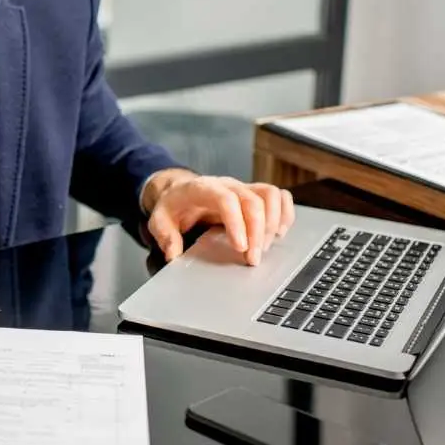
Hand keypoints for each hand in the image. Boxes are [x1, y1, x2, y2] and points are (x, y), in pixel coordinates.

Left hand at [143, 170, 294, 265]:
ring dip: (273, 223)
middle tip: (252, 259)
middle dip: (257, 232)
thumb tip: (173, 254)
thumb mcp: (159, 219)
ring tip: (264, 248)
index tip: (240, 247)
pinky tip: (278, 234)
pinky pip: (278, 196)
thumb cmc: (173, 205)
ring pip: (270, 195)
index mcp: (202, 188)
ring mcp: (242, 187)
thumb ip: (165, 236)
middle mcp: (227, 184)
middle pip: (252, 200)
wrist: (180, 190)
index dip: (237, 222)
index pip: (226, 198)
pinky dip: (284, 214)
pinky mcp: (253, 194)